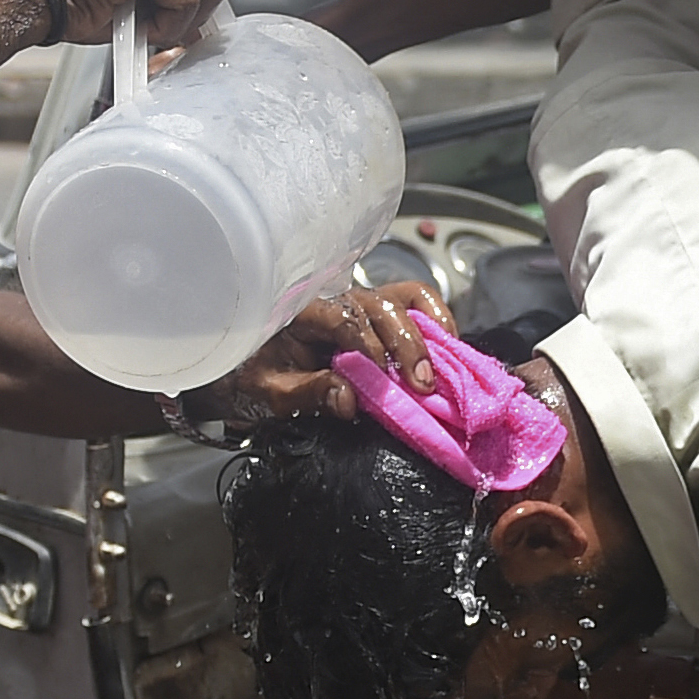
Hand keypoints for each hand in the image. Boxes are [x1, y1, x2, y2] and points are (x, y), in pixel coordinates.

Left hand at [218, 282, 451, 421]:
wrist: (252, 368)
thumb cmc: (257, 376)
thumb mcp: (271, 392)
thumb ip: (307, 394)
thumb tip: (349, 399)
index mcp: (303, 311)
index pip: (344, 319)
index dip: (368, 349)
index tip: (381, 383)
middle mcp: (337, 299)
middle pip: (382, 307)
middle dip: (406, 346)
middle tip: (421, 385)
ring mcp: (363, 303)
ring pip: (404, 299)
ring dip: (425, 334)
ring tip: (434, 373)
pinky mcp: (381, 314)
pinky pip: (416, 302)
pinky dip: (436, 319)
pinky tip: (447, 348)